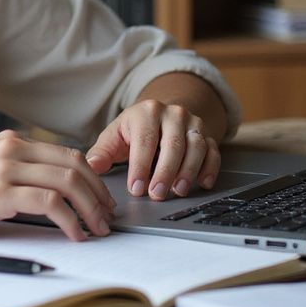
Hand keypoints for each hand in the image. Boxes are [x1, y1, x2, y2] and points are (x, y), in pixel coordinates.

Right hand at [0, 130, 115, 240]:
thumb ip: (12, 174)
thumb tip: (48, 194)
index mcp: (9, 143)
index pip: (66, 154)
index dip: (92, 178)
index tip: (101, 200)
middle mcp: (10, 149)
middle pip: (75, 165)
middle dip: (99, 193)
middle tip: (107, 216)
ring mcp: (4, 169)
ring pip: (68, 182)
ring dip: (91, 209)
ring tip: (97, 230)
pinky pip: (49, 203)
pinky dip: (71, 221)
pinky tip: (74, 234)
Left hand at [84, 100, 219, 200]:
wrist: (159, 115)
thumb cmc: (134, 129)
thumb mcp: (114, 136)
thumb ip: (102, 152)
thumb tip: (92, 165)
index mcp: (146, 112)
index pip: (145, 140)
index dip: (140, 166)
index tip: (136, 188)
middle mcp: (173, 114)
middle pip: (174, 144)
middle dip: (165, 172)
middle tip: (157, 195)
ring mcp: (193, 123)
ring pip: (196, 147)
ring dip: (188, 171)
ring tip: (178, 191)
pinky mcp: (207, 135)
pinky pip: (213, 151)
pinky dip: (210, 168)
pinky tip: (203, 183)